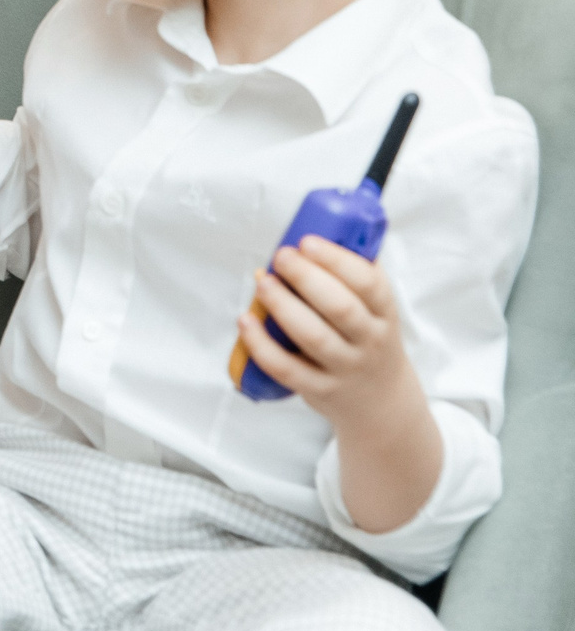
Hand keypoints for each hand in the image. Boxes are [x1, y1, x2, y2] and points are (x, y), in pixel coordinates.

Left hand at [238, 237, 442, 531]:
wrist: (382, 404)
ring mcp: (345, 368)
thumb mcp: (377, 310)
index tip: (308, 241)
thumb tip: (324, 226)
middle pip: (340, 308)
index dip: (338, 261)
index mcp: (385, 314)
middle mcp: (369, 341)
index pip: (370, 284)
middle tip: (281, 256)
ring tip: (262, 281)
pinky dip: (262, 346)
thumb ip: (355, 274)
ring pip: (314, 337)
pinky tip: (245, 321)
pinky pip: (288, 369)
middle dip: (307, 278)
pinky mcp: (319, 390)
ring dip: (283, 306)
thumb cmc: (368, 340)